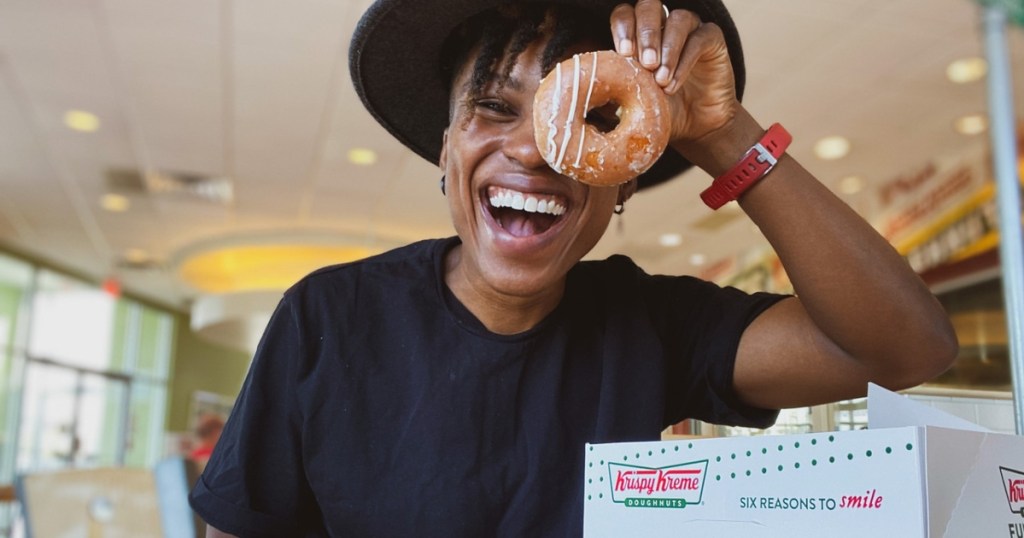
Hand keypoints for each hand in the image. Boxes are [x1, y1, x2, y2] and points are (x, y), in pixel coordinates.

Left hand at [610, 0, 738, 143]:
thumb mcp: (631, 101)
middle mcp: (663, 25)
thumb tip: (585, 86)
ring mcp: (689, 29)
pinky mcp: (712, 39)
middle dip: (645, 34)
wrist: (696, 127)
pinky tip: (674, 83)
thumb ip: (613, 87)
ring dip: (667, 49)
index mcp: (638, 34)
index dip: (623, 28)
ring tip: (661, 80)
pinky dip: (686, 59)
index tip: (624, 53)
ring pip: (678, 19)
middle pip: (649, 7)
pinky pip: (700, 37)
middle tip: (646, 64)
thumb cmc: (661, 111)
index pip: (625, 15)